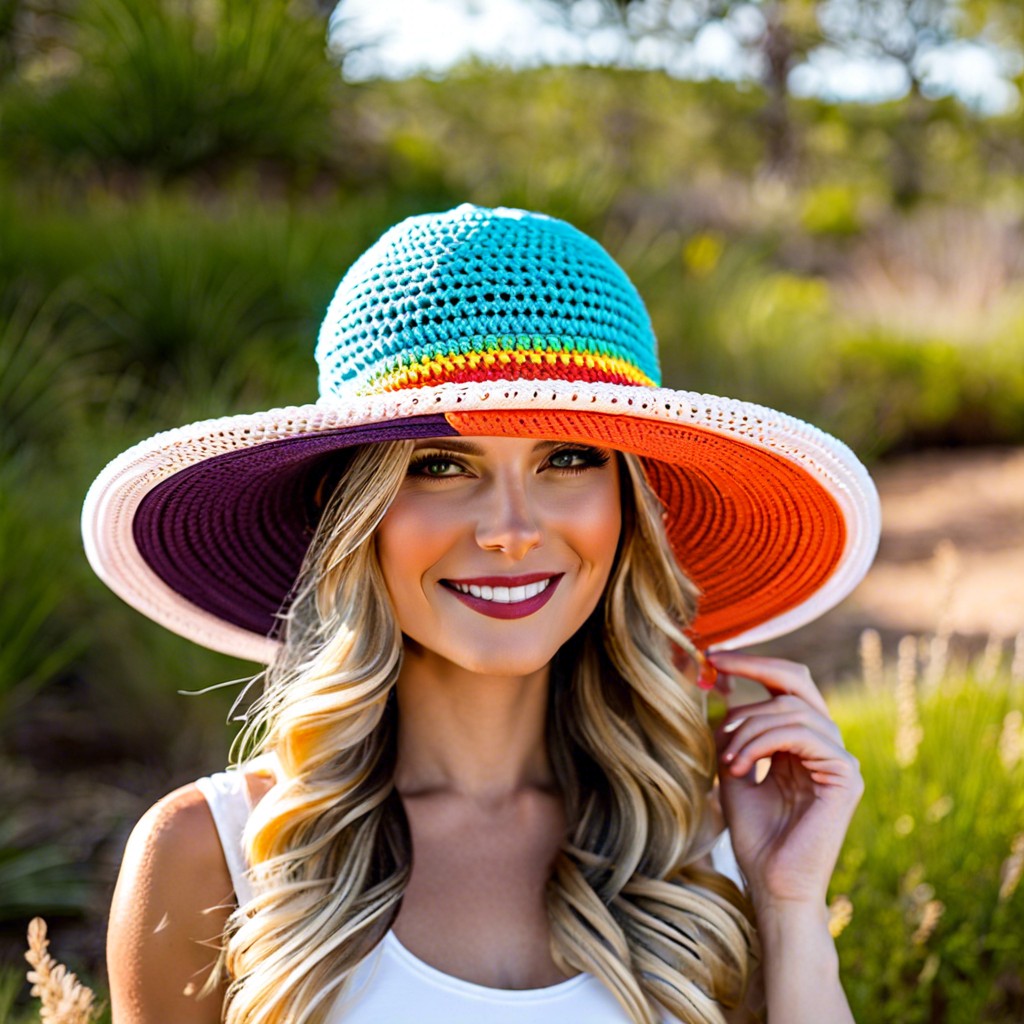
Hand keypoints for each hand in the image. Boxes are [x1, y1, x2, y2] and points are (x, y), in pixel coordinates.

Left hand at [709, 652, 863, 914]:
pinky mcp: (845, 775)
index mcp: (801, 741)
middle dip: (753, 665)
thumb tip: (720, 686)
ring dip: (748, 726)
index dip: (752, 664)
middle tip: (714, 663)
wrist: (771, 883)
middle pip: (797, 680)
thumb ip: (734, 730)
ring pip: (791, 709)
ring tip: (727, 759)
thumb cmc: (753, 833)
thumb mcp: (733, 767)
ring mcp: (839, 758)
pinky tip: (740, 765)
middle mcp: (824, 743)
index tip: (712, 656)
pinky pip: (802, 733)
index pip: (784, 685)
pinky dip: (762, 741)